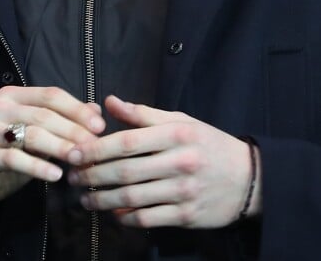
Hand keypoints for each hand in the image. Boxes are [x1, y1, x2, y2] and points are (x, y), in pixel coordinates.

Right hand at [0, 85, 104, 223]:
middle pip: (44, 114)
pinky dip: (38, 167)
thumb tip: (96, 109)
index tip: (100, 126)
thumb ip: (62, 122)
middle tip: (95, 147)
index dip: (77, 109)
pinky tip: (56, 176)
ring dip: (60, 147)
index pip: (50, 95)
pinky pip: (14, 158)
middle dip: (73, 130)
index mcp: (11, 96)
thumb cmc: (4, 157)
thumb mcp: (34, 137)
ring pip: (31, 134)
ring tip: (80, 160)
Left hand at [67, 95, 260, 228]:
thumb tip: (109, 102)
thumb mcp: (180, 120)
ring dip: (102, 199)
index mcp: (176, 133)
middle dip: (92, 175)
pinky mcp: (186, 216)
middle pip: (125, 171)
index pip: (127, 141)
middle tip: (72, 177)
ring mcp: (183, 191)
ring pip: (132, 198)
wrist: (249, 178)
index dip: (96, 148)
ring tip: (84, 198)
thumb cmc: (207, 143)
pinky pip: (148, 219)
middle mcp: (179, 162)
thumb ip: (143, 114)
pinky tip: (112, 213)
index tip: (74, 152)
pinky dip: (125, 218)